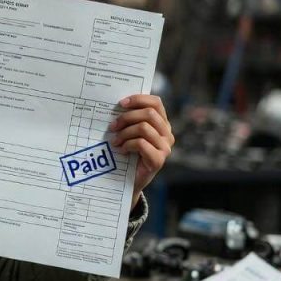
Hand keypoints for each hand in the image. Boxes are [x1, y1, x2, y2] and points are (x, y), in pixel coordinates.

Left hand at [109, 94, 174, 208]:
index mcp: (161, 123)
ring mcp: (165, 147)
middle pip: (149, 114)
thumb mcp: (130, 132)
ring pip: (144, 128)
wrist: (129, 181)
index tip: (120, 103)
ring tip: (115, 141)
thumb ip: (129, 119)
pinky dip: (127, 145)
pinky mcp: (159, 160)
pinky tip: (121, 150)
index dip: (138, 99)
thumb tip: (116, 105)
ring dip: (124, 133)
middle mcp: (167, 134)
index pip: (156, 102)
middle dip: (126, 117)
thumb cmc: (128, 153)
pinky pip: (141, 143)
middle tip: (112, 127)